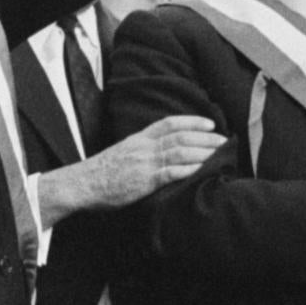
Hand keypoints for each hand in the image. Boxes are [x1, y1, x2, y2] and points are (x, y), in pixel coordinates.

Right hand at [35, 115, 225, 221]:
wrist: (82, 184)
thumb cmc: (100, 172)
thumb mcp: (122, 152)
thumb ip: (141, 150)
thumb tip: (159, 151)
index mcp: (138, 139)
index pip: (169, 123)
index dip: (192, 121)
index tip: (210, 123)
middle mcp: (144, 147)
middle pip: (180, 136)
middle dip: (205, 137)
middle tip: (224, 140)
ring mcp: (144, 163)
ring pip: (179, 152)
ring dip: (203, 152)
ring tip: (219, 153)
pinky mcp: (143, 181)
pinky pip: (170, 172)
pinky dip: (188, 169)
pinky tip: (202, 169)